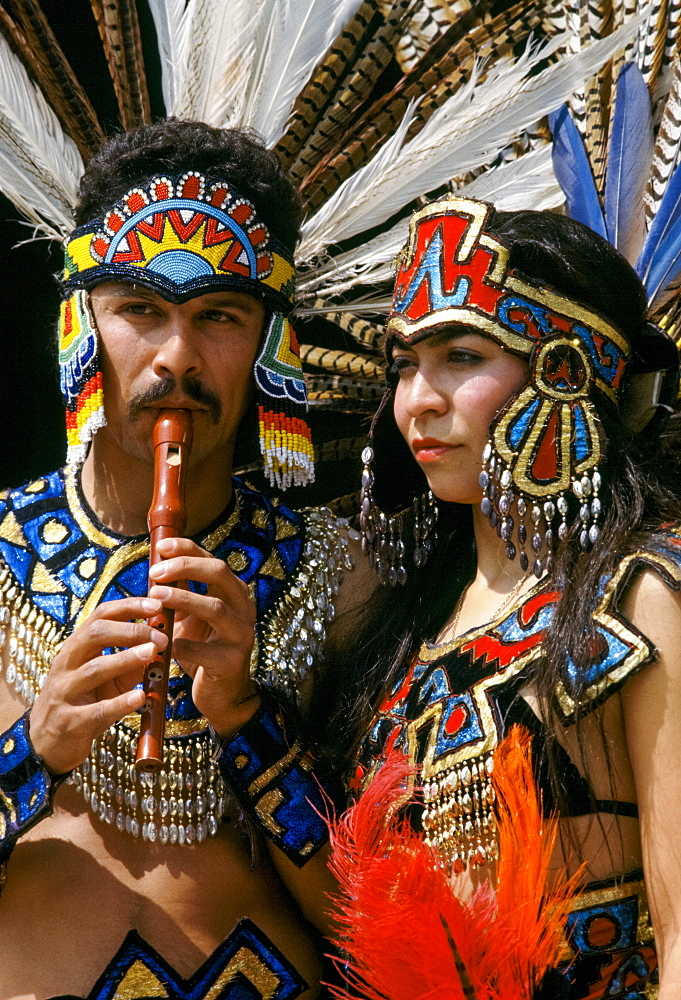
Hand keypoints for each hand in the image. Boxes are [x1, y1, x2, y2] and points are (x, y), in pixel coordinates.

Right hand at [29, 597, 167, 774]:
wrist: (45, 744)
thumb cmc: (82, 702)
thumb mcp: (106, 678)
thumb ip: (130, 661)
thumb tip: (161, 643)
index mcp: (76, 648)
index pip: (101, 616)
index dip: (129, 607)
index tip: (157, 605)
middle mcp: (67, 664)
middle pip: (95, 635)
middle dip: (130, 631)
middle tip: (160, 636)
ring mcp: (65, 692)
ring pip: (94, 669)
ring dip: (126, 659)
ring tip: (152, 653)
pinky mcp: (70, 722)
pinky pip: (97, 710)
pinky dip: (120, 703)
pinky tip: (141, 697)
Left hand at [148, 537, 258, 735]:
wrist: (221, 694)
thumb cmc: (202, 648)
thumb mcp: (191, 616)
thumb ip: (180, 593)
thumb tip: (155, 565)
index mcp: (234, 593)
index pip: (212, 560)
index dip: (187, 549)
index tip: (161, 547)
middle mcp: (244, 608)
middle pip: (219, 574)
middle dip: (185, 567)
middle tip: (155, 573)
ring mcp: (241, 635)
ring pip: (215, 607)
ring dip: (182, 599)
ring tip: (154, 597)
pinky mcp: (232, 663)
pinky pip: (205, 651)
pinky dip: (181, 645)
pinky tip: (162, 644)